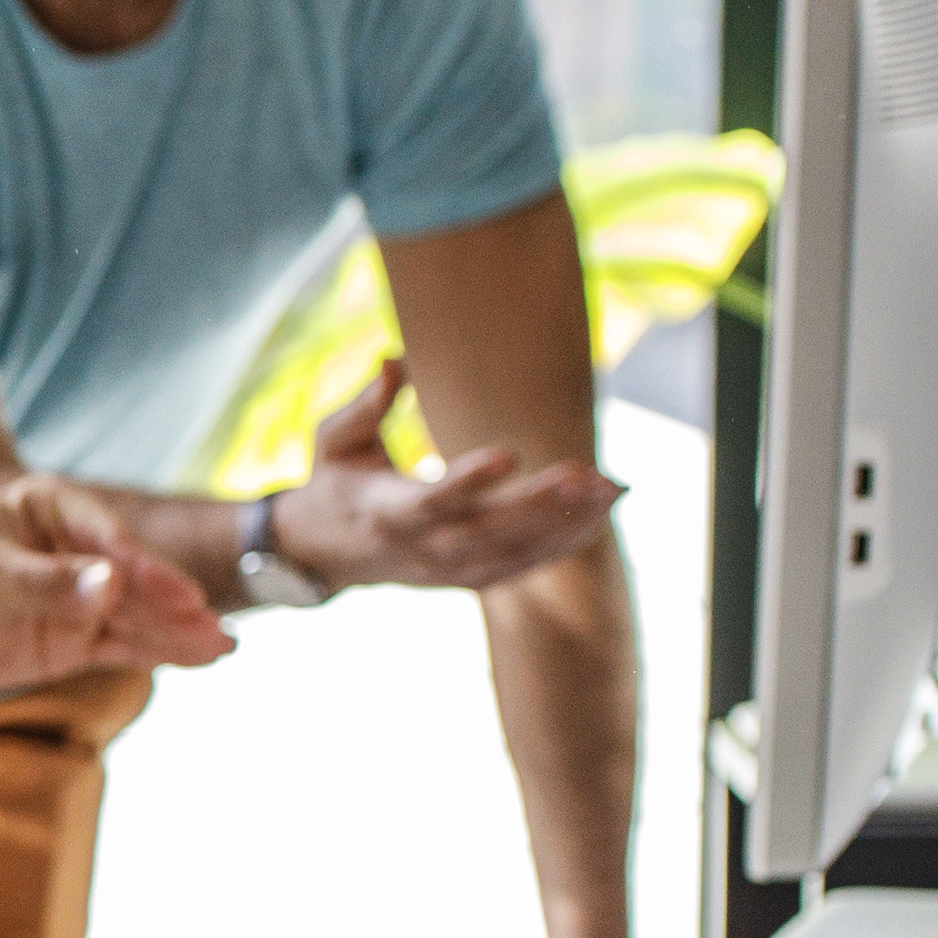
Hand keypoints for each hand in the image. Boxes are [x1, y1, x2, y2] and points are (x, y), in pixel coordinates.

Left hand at [0, 478, 233, 689]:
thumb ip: (45, 584)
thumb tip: (113, 586)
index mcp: (50, 507)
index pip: (109, 538)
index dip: (146, 569)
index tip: (181, 594)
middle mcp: (73, 547)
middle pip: (134, 578)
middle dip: (174, 604)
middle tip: (215, 627)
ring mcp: (77, 595)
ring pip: (136, 615)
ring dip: (177, 631)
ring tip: (222, 647)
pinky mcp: (72, 638)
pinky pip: (123, 645)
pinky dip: (158, 652)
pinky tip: (200, 656)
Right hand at [272, 368, 619, 594]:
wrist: (325, 552)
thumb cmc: (336, 479)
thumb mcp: (334, 439)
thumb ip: (367, 404)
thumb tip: (394, 359)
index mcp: (384, 510)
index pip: (430, 500)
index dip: (469, 480)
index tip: (511, 452)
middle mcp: (419, 547)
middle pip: (485, 530)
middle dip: (537, 503)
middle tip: (586, 473)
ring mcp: (446, 569)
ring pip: (513, 551)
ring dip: (565, 522)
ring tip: (612, 488)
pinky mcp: (467, 578)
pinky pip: (522, 566)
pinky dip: (564, 543)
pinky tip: (601, 514)